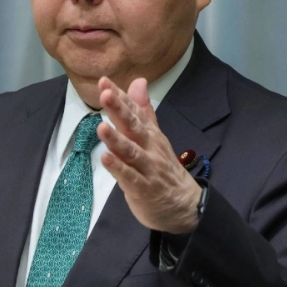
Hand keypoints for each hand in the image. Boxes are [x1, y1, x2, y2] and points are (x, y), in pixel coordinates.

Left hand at [96, 76, 201, 233]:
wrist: (184, 205)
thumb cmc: (162, 168)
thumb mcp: (154, 136)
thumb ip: (143, 110)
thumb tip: (138, 81)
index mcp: (150, 134)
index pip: (134, 111)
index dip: (120, 96)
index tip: (104, 82)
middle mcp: (149, 147)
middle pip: (133, 126)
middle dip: (119, 110)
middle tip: (105, 94)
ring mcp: (147, 168)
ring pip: (131, 151)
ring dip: (116, 139)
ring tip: (101, 127)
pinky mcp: (143, 188)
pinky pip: (130, 177)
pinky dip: (118, 168)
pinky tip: (106, 158)